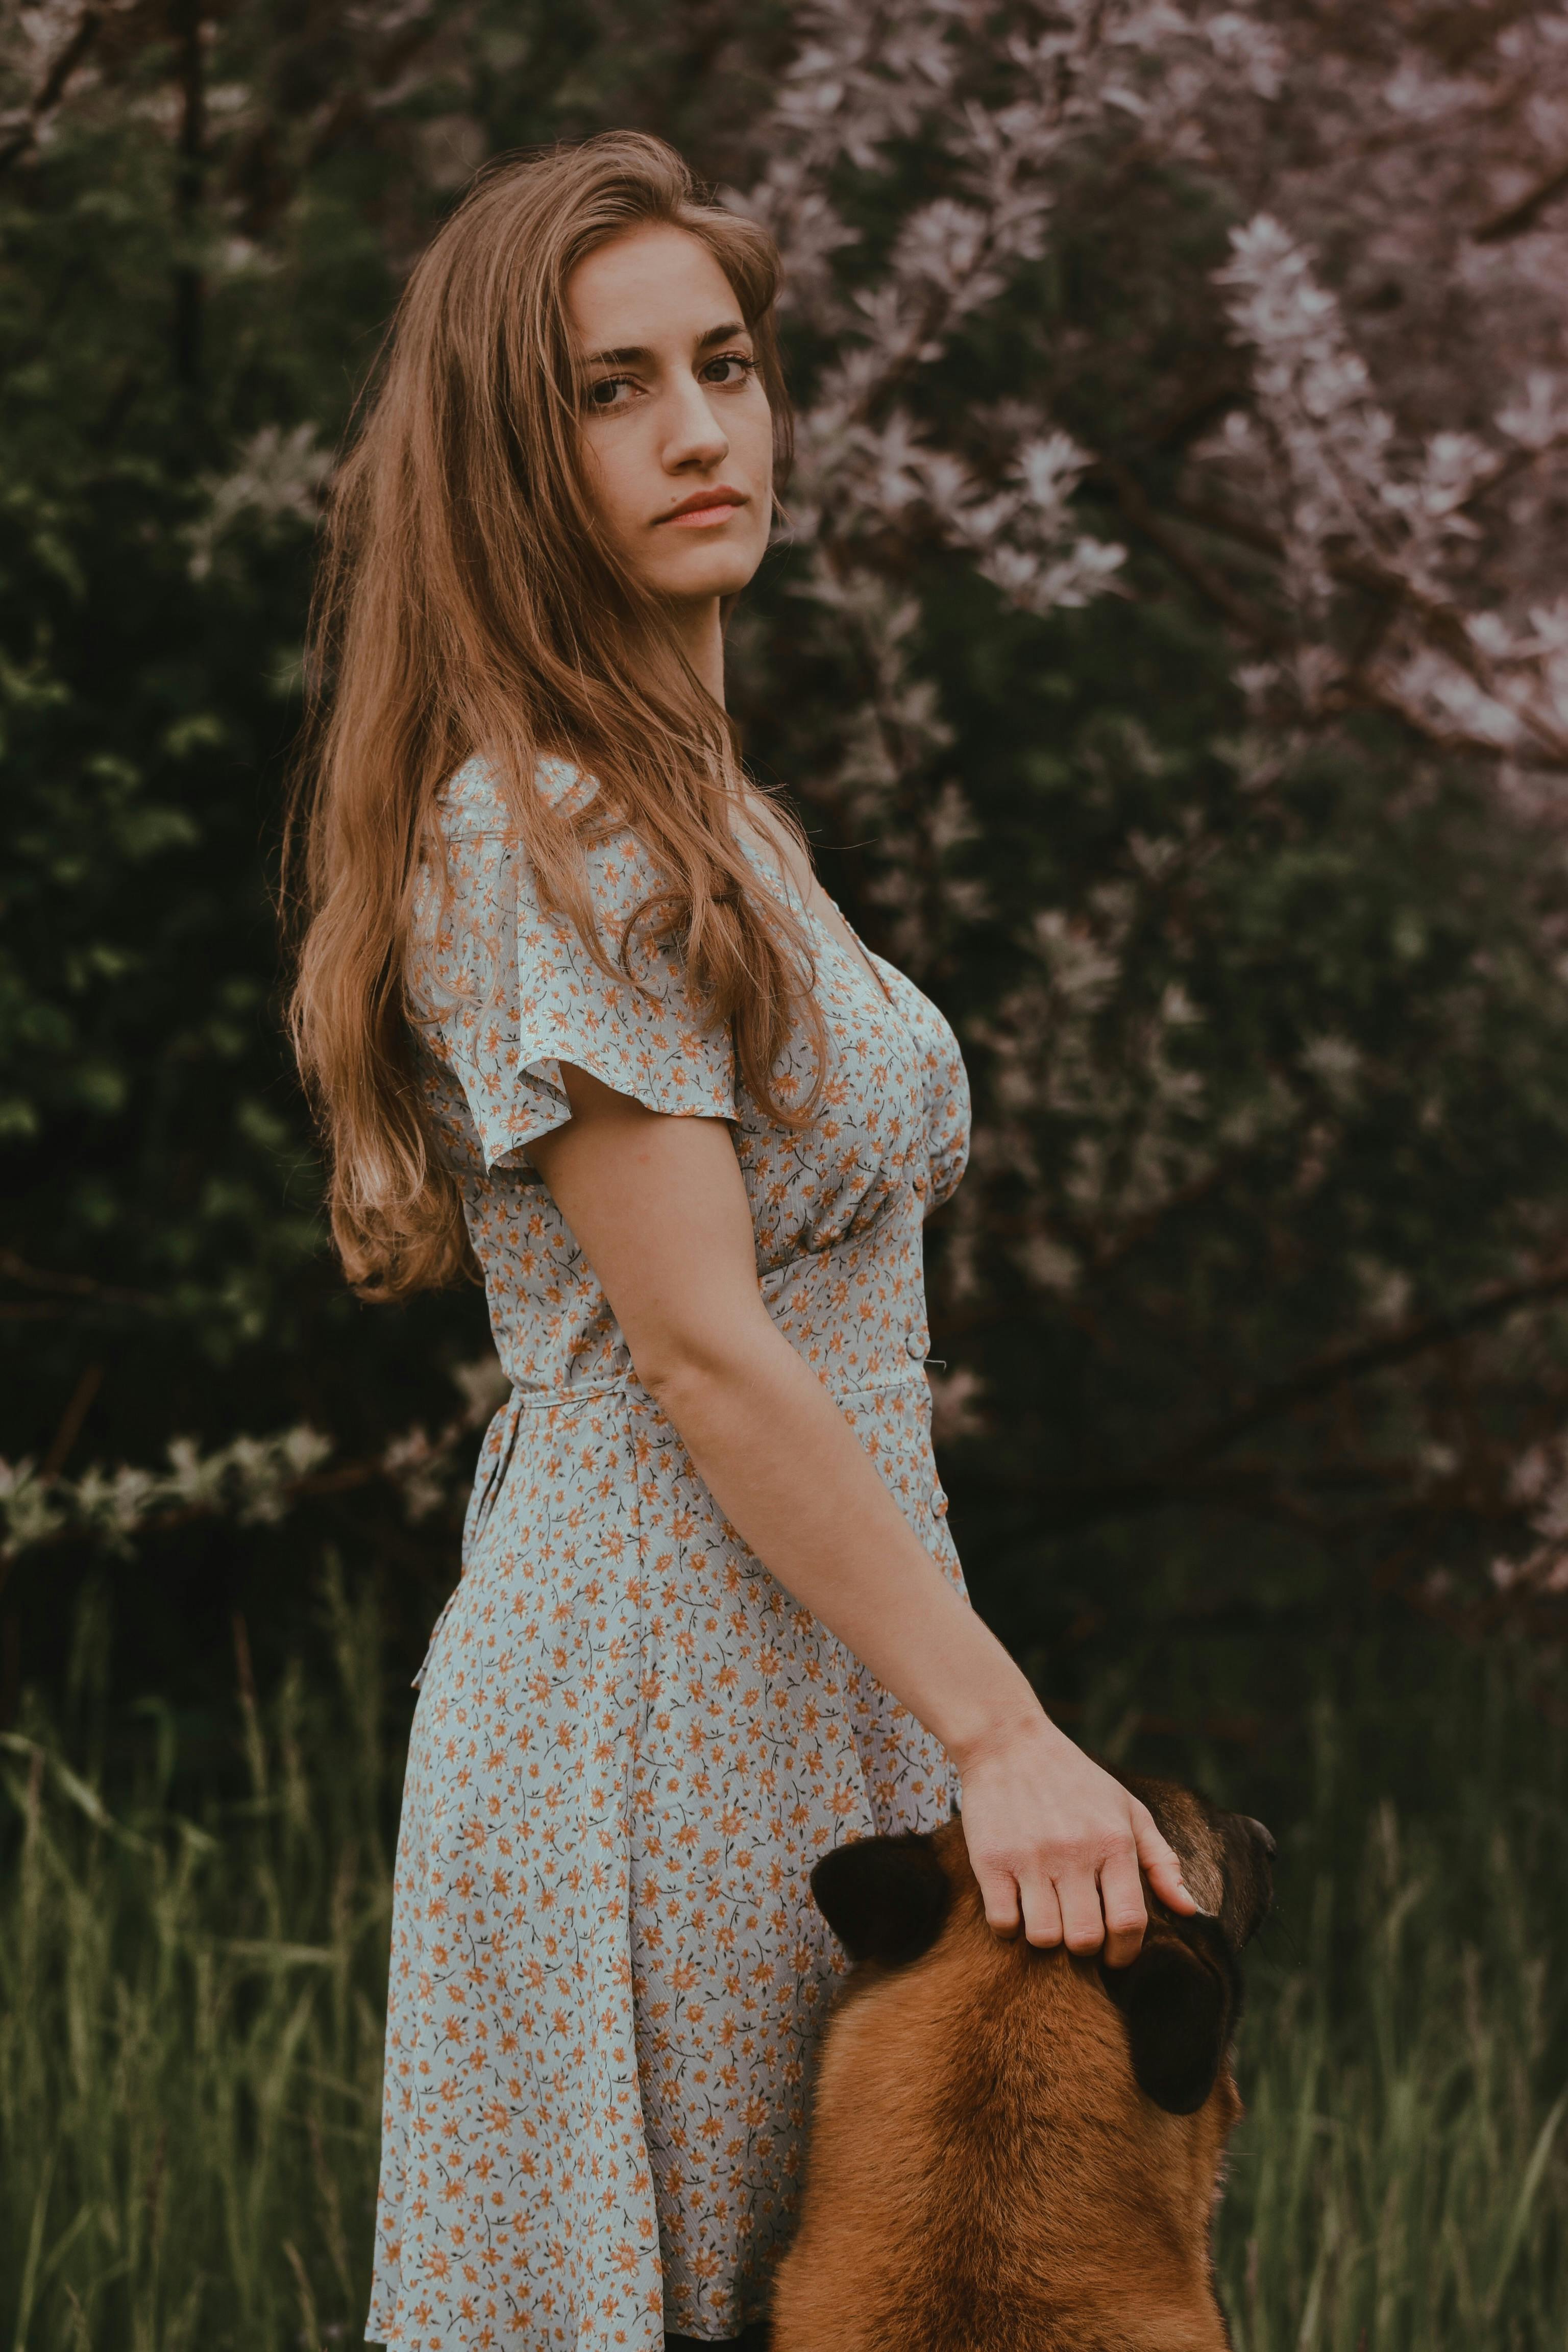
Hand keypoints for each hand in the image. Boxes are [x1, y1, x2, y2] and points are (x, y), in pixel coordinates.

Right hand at [954, 1711, 1196, 1968]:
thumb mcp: (1128, 1810)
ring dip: (1047, 1937)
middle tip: (1079, 1933)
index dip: (1125, 1953)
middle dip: (1085, 1948)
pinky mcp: (990, 1860)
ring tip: (1047, 1917)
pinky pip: (1002, 1922)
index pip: (1128, 1922)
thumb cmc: (1076, 1780)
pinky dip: (1010, 1926)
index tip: (1116, 1956)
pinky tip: (1017, 1907)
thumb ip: (1161, 1861)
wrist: (1009, 1742)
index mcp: (1113, 1842)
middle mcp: (1073, 1852)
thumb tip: (1190, 1910)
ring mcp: (1029, 1857)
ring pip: (1043, 1936)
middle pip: (1085, 1938)